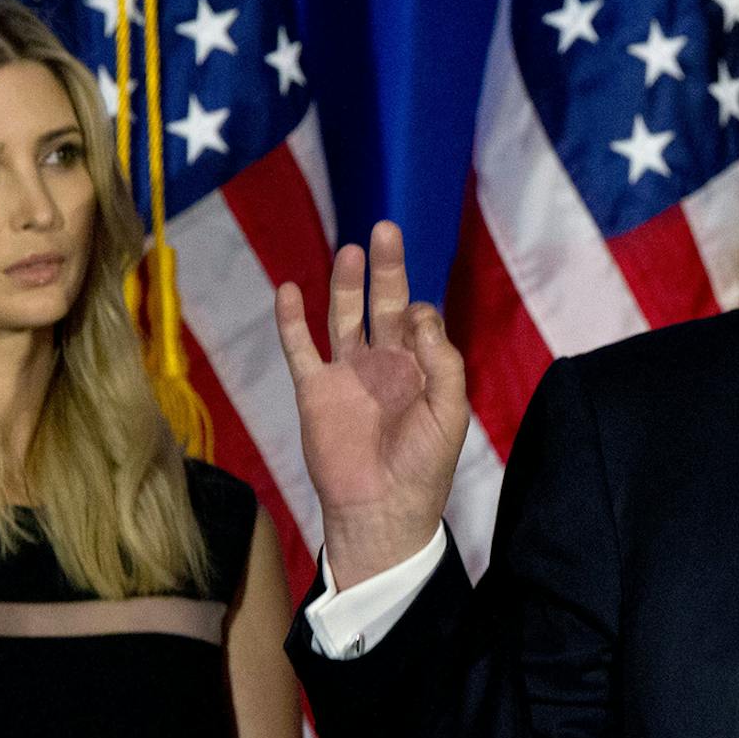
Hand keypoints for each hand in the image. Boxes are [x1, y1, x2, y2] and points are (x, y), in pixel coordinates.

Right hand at [275, 222, 467, 589]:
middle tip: (385, 229)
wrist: (380, 508)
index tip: (415, 323)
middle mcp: (384, 363)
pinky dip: (292, 320)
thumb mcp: (449, 411)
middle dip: (385, 269)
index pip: (419, 319)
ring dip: (346, 284)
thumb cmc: (423, 465)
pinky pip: (300, 348)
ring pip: (343, 317)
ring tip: (350, 250)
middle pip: (382, 304)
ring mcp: (347, 374)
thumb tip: (420, 312)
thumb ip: (443, 361)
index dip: (419, 312)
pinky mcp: (314, 389)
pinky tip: (290, 289)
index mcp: (421, 367)